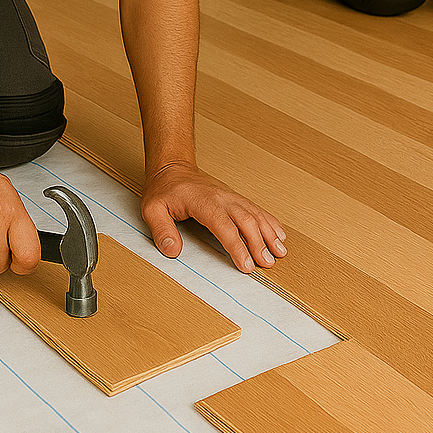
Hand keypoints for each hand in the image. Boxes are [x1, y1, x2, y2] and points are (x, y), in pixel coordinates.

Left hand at [141, 162, 286, 272]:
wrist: (173, 167)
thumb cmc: (164, 189)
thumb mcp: (152, 209)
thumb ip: (161, 230)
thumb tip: (172, 251)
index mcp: (203, 202)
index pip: (224, 226)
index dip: (237, 246)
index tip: (246, 265)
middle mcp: (222, 198)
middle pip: (246, 221)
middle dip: (259, 243)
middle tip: (267, 264)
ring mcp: (231, 197)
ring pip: (255, 214)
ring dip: (269, 233)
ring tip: (280, 252)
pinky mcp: (235, 199)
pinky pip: (256, 209)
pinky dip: (270, 222)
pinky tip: (279, 234)